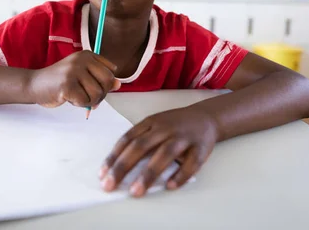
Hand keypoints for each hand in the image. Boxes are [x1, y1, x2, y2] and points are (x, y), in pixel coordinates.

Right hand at [28, 50, 120, 107]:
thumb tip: (118, 84)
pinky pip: (85, 102)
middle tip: (89, 97)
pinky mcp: (67, 86)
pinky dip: (80, 105)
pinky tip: (69, 98)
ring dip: (90, 101)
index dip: (105, 84)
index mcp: (87, 55)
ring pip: (98, 93)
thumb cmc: (61, 81)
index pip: (111, 71)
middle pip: (107, 81)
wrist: (34, 85)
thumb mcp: (83, 75)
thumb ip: (100, 78)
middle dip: (101, 94)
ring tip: (77, 96)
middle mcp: (81, 60)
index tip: (92, 85)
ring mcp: (73, 72)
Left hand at [99, 106, 217, 196]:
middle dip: (123, 166)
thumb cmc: (174, 125)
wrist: (206, 117)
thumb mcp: (154, 125)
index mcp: (150, 122)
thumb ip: (140, 141)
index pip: (128, 139)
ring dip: (148, 174)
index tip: (102, 174)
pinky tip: (169, 186)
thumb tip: (118, 166)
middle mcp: (165, 128)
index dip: (114, 156)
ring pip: (164, 154)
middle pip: (141, 146)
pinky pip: (190, 163)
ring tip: (135, 191)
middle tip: (110, 185)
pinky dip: (180, 175)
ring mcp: (183, 137)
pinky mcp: (200, 148)